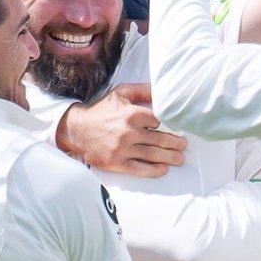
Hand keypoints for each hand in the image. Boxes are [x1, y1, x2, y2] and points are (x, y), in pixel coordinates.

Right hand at [57, 83, 186, 177]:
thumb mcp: (121, 93)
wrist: (76, 129)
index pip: (160, 120)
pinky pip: (139, 169)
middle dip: (175, 143)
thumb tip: (163, 90)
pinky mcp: (116, 163)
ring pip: (153, 155)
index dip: (171, 124)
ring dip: (170, 158)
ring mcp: (122, 149)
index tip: (179, 127)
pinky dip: (153, 170)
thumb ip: (143, 90)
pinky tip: (163, 169)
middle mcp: (128, 132)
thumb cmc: (101, 110)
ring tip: (179, 158)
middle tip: (184, 145)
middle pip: (160, 139)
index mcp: (131, 114)